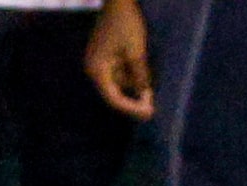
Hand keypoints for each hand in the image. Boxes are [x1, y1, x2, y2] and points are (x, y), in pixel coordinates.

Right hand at [85, 0, 153, 119]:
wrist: (118, 1)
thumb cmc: (125, 24)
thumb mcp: (136, 52)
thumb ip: (140, 77)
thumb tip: (145, 97)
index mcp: (97, 69)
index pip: (114, 99)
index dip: (132, 109)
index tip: (149, 113)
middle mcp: (94, 70)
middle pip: (115, 95)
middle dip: (134, 101)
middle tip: (152, 107)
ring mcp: (99, 64)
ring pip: (120, 85)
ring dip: (135, 87)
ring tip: (150, 86)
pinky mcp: (106, 58)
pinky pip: (121, 74)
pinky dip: (133, 77)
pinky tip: (142, 72)